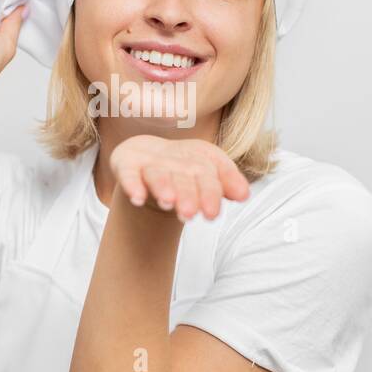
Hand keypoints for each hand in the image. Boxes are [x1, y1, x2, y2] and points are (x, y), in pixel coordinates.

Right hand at [109, 135, 250, 222]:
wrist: (151, 156)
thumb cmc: (186, 171)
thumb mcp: (209, 177)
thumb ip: (227, 184)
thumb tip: (244, 194)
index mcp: (200, 161)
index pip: (209, 175)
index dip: (211, 193)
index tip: (211, 214)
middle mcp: (176, 161)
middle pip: (184, 177)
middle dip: (188, 194)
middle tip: (189, 214)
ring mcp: (150, 163)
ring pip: (158, 174)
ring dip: (163, 186)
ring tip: (167, 202)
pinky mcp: (127, 164)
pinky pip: (128, 174)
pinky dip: (132, 184)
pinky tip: (137, 198)